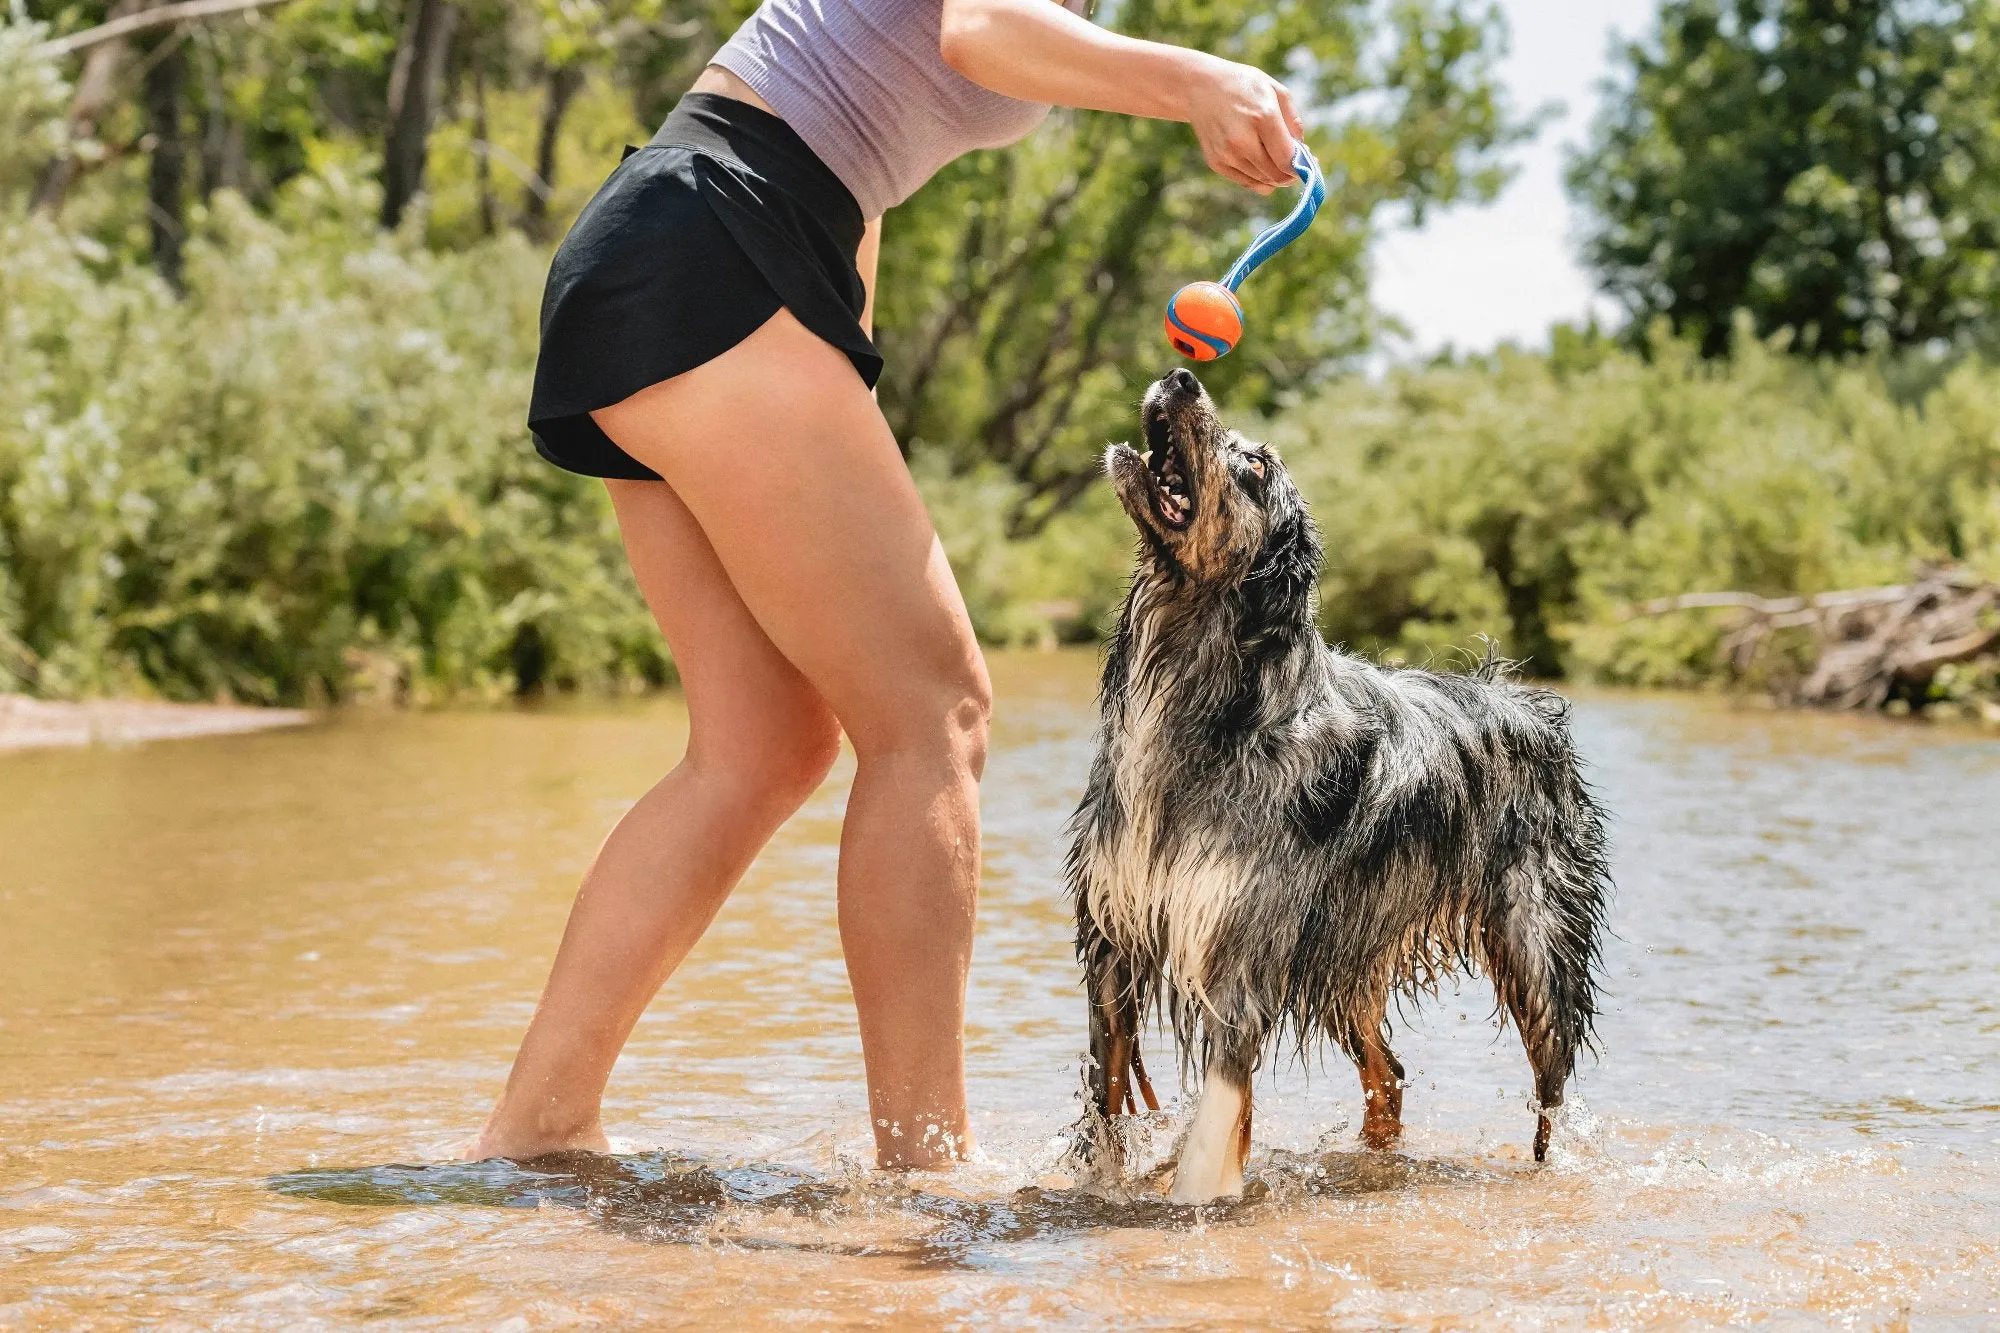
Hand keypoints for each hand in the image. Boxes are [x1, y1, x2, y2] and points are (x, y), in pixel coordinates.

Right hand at [1183, 55, 1304, 193]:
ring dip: (1274, 175)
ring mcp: (1226, 154)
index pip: (1287, 160)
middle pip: (1276, 176)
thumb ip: (1294, 123)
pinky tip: (1258, 159)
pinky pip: (1247, 182)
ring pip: (1263, 183)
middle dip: (1290, 174)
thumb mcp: (1276, 92)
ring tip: (1273, 155)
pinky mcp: (1216, 163)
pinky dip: (1258, 177)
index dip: (1300, 167)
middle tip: (1293, 162)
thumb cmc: (1244, 86)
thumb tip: (1303, 154)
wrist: (1200, 87)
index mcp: (1262, 117)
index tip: (1307, 163)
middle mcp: (1242, 140)